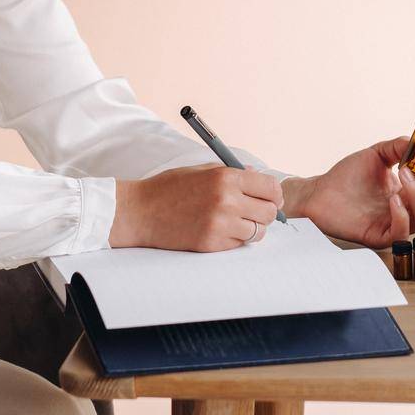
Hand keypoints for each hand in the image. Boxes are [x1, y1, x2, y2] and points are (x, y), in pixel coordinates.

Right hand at [108, 163, 283, 251]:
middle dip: (265, 212)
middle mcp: (226, 200)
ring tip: (237, 222)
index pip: (270, 187)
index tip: (270, 198)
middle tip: (254, 211)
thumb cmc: (170, 188)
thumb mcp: (202, 169)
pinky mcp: (211, 244)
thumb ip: (232, 172)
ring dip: (252, 228)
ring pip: (257, 232)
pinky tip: (220, 231)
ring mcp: (219, 225)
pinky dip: (235, 240)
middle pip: (268, 212)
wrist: (140, 211)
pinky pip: (239, 245)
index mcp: (226, 177)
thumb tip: (258, 175)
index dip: (274, 194)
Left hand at [278, 137, 414, 249]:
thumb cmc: (347, 177)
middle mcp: (408, 207)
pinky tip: (393, 199)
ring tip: (403, 174)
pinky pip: (401, 232)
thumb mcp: (376, 155)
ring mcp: (395, 223)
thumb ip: (397, 147)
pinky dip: (402, 215)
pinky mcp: (380, 236)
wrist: (320, 192)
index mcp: (411, 189)